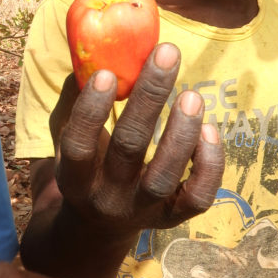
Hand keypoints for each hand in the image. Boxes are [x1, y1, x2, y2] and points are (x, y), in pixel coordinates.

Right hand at [53, 42, 223, 236]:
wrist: (98, 225)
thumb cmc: (87, 165)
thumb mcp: (68, 139)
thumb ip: (76, 100)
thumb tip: (90, 52)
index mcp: (75, 177)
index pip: (79, 145)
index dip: (91, 111)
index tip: (106, 72)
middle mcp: (107, 197)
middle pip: (129, 148)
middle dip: (149, 98)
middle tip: (167, 54)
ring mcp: (142, 211)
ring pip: (164, 175)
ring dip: (180, 132)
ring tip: (192, 95)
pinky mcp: (172, 218)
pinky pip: (197, 196)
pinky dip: (208, 164)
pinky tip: (209, 130)